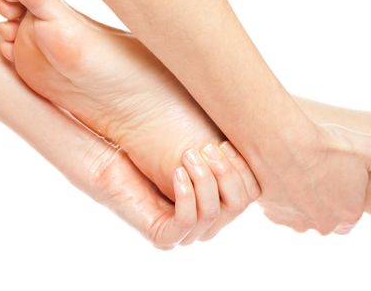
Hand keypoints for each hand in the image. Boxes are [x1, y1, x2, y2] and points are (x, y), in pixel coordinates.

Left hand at [89, 142, 257, 248]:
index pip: (250, 194)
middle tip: (207, 148)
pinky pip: (186, 221)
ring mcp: (186, 232)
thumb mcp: (200, 147)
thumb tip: (258, 134)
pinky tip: (177, 172)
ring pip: (212, 213)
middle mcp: (207, 222)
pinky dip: (186, 194)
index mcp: (220, 202)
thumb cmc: (154, 149)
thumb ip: (226, 149)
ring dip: (203, 179)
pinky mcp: (163, 236)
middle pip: (239, 205)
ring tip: (188, 155)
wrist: (112, 159)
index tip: (224, 144)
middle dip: (226, 173)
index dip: (243, 169)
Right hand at [255, 122, 370, 234]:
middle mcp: (324, 225)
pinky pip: (281, 210)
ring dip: (302, 199)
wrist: (280, 143)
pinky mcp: (273, 215)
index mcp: (349, 214)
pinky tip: (283, 176)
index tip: (336, 171)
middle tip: (318, 170)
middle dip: (323, 198)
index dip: (344, 190)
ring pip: (304, 214)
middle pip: (327, 216)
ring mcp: (297, 222)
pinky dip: (282, 198)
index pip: (350, 212)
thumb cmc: (326, 145)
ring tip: (299, 171)